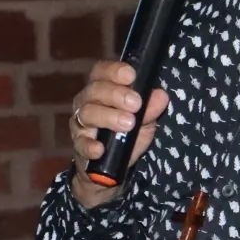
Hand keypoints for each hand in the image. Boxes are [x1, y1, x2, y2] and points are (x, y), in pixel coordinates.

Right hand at [68, 61, 168, 208]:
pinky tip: (100, 149)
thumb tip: (161, 95)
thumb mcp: (144, 122)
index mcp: (102, 88)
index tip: (131, 76)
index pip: (102, 71)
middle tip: (136, 103)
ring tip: (128, 123)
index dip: (114, 70)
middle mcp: (87, 102)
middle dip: (116, 94)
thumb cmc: (126, 135)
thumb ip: (150, 109)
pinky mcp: (78, 145)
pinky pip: (81, 143)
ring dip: (109, 117)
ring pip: (87, 113)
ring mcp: (80, 123)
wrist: (109, 170)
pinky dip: (90, 145)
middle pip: (95, 90)